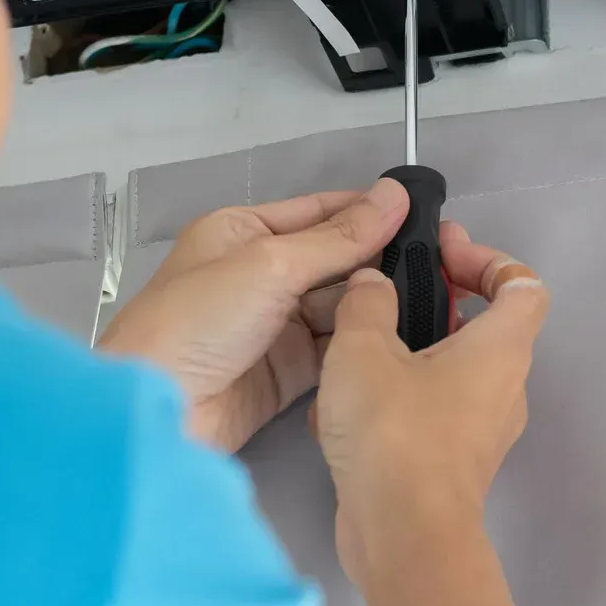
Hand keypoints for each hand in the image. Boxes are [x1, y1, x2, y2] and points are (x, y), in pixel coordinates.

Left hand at [97, 179, 409, 451]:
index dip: (369, 212)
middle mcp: (260, 272)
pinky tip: (408, 336)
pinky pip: (335, 347)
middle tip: (446, 262)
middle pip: (334, 259)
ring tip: (439, 300)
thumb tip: (395, 194)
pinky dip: (363, 341)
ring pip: (339, 304)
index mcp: (243, 231)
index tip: (429, 214)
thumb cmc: (201, 319)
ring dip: (377, 302)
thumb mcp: (270, 265)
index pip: (319, 212)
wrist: (160, 411)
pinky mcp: (288, 371)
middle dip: (381, 260)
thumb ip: (338, 237)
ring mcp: (275, 324)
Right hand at [314, 224, 548, 589]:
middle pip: (486, 328)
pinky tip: (343, 408)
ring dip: (408, 354)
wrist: (402, 536)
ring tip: (354, 348)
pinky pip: (431, 415)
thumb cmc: (395, 431)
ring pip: (452, 373)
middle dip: (438, 303)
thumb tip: (373, 285)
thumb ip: (368, 303)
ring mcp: (482, 433)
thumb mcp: (363, 348)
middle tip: (390, 290)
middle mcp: (504, 388)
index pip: (524, 285)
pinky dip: (396, 400)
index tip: (442, 252)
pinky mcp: (454, 467)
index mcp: (501, 348)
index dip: (488, 259)